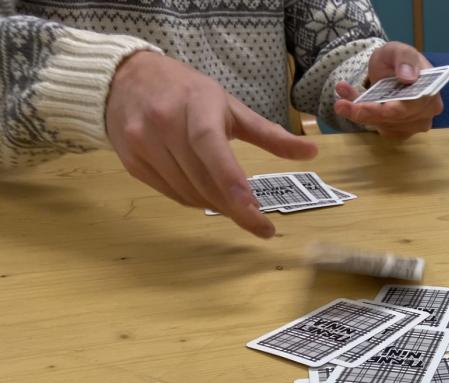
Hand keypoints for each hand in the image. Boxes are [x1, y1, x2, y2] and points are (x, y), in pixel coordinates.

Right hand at [106, 51, 317, 237]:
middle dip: (235, 207)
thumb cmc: (186, 92)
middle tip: (261, 225)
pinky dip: (194, 200)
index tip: (255, 211)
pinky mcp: (132, 160)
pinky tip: (207, 195)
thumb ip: (270, 133)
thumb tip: (313, 150)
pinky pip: (171, 193)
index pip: (211, 147)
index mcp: (195, 104)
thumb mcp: (229, 106)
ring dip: (216, 205)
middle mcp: (164, 123)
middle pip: (202, 179)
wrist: (124, 78)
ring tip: (235, 205)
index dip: (231, 181)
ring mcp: (142, 143)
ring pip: (187, 192)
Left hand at [333, 42, 443, 138]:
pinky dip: (361, 115)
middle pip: (393, 120)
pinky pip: (377, 127)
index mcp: (430, 93)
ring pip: (382, 125)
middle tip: (339, 105)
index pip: (408, 108)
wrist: (393, 70)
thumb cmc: (398, 59)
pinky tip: (348, 102)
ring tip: (342, 92)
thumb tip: (408, 77)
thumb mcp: (397, 50)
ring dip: (359, 112)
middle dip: (364, 112)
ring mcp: (413, 125)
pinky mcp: (400, 131)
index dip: (384, 110)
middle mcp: (426, 114)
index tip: (359, 106)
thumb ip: (404, 59)